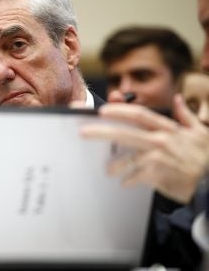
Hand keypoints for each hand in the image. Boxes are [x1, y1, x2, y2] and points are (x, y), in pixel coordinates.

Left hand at [80, 94, 208, 203]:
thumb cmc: (202, 154)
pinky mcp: (158, 175)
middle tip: (83, 132)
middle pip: (126, 134)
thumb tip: (177, 99)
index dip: (120, 111)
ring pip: (129, 160)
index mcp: (166, 128)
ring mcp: (158, 158)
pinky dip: (129, 180)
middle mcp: (160, 141)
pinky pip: (136, 177)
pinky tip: (125, 183)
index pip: (139, 115)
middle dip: (102, 132)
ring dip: (115, 165)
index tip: (102, 110)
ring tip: (108, 170)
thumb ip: (185, 115)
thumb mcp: (198, 131)